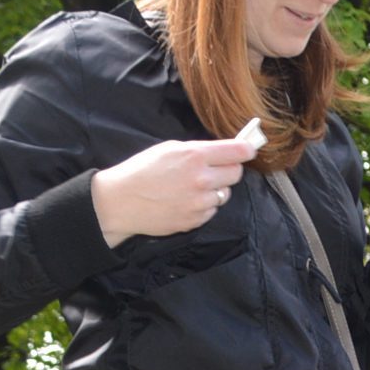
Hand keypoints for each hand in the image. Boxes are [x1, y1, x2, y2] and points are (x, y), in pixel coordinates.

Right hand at [90, 136, 254, 246]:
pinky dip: (204, 205)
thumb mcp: (169, 149)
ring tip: (192, 187)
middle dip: (228, 169)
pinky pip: (212, 210)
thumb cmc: (142, 171)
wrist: (122, 201)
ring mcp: (200, 202)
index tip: (248, 150)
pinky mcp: (196, 220)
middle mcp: (202, 179)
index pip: (236, 152)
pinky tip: (185, 200)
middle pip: (236, 174)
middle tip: (215, 169)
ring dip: (215, 189)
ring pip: (224, 194)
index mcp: (195, 156)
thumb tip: (222, 151)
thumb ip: (198, 150)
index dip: (245, 150)